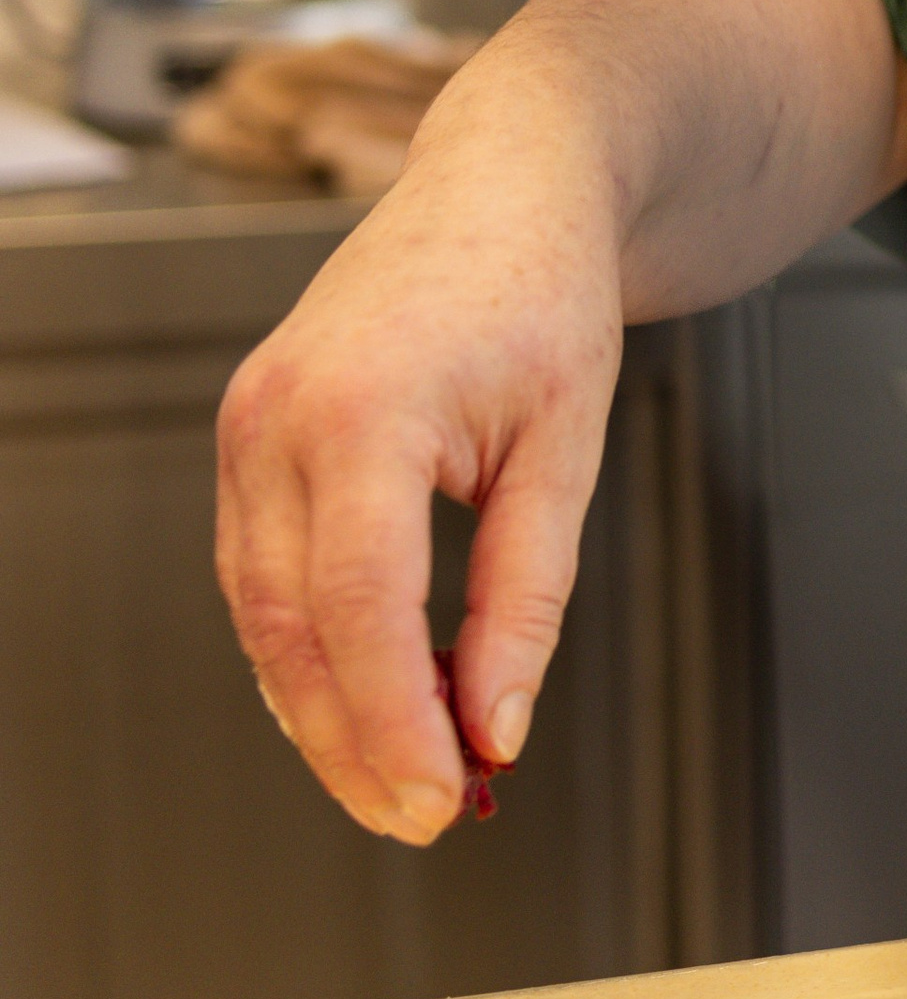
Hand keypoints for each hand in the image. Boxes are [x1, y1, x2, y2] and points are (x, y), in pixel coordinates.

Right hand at [212, 0, 906, 842]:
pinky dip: (309, 645)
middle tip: (426, 818)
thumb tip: (495, 726)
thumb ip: (527, 595)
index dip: (393, 720)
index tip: (443, 800)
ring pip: (259, 610)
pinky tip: (369, 698)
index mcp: (363, 410)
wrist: (507, 179)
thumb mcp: (566, 449)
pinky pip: (259, 569)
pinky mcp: (250, 434)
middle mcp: (278, 416)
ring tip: (404, 780)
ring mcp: (248, 422)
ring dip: (323, 708)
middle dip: (351, 739)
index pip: (359, 606)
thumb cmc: (546, 292)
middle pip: (289, 625)